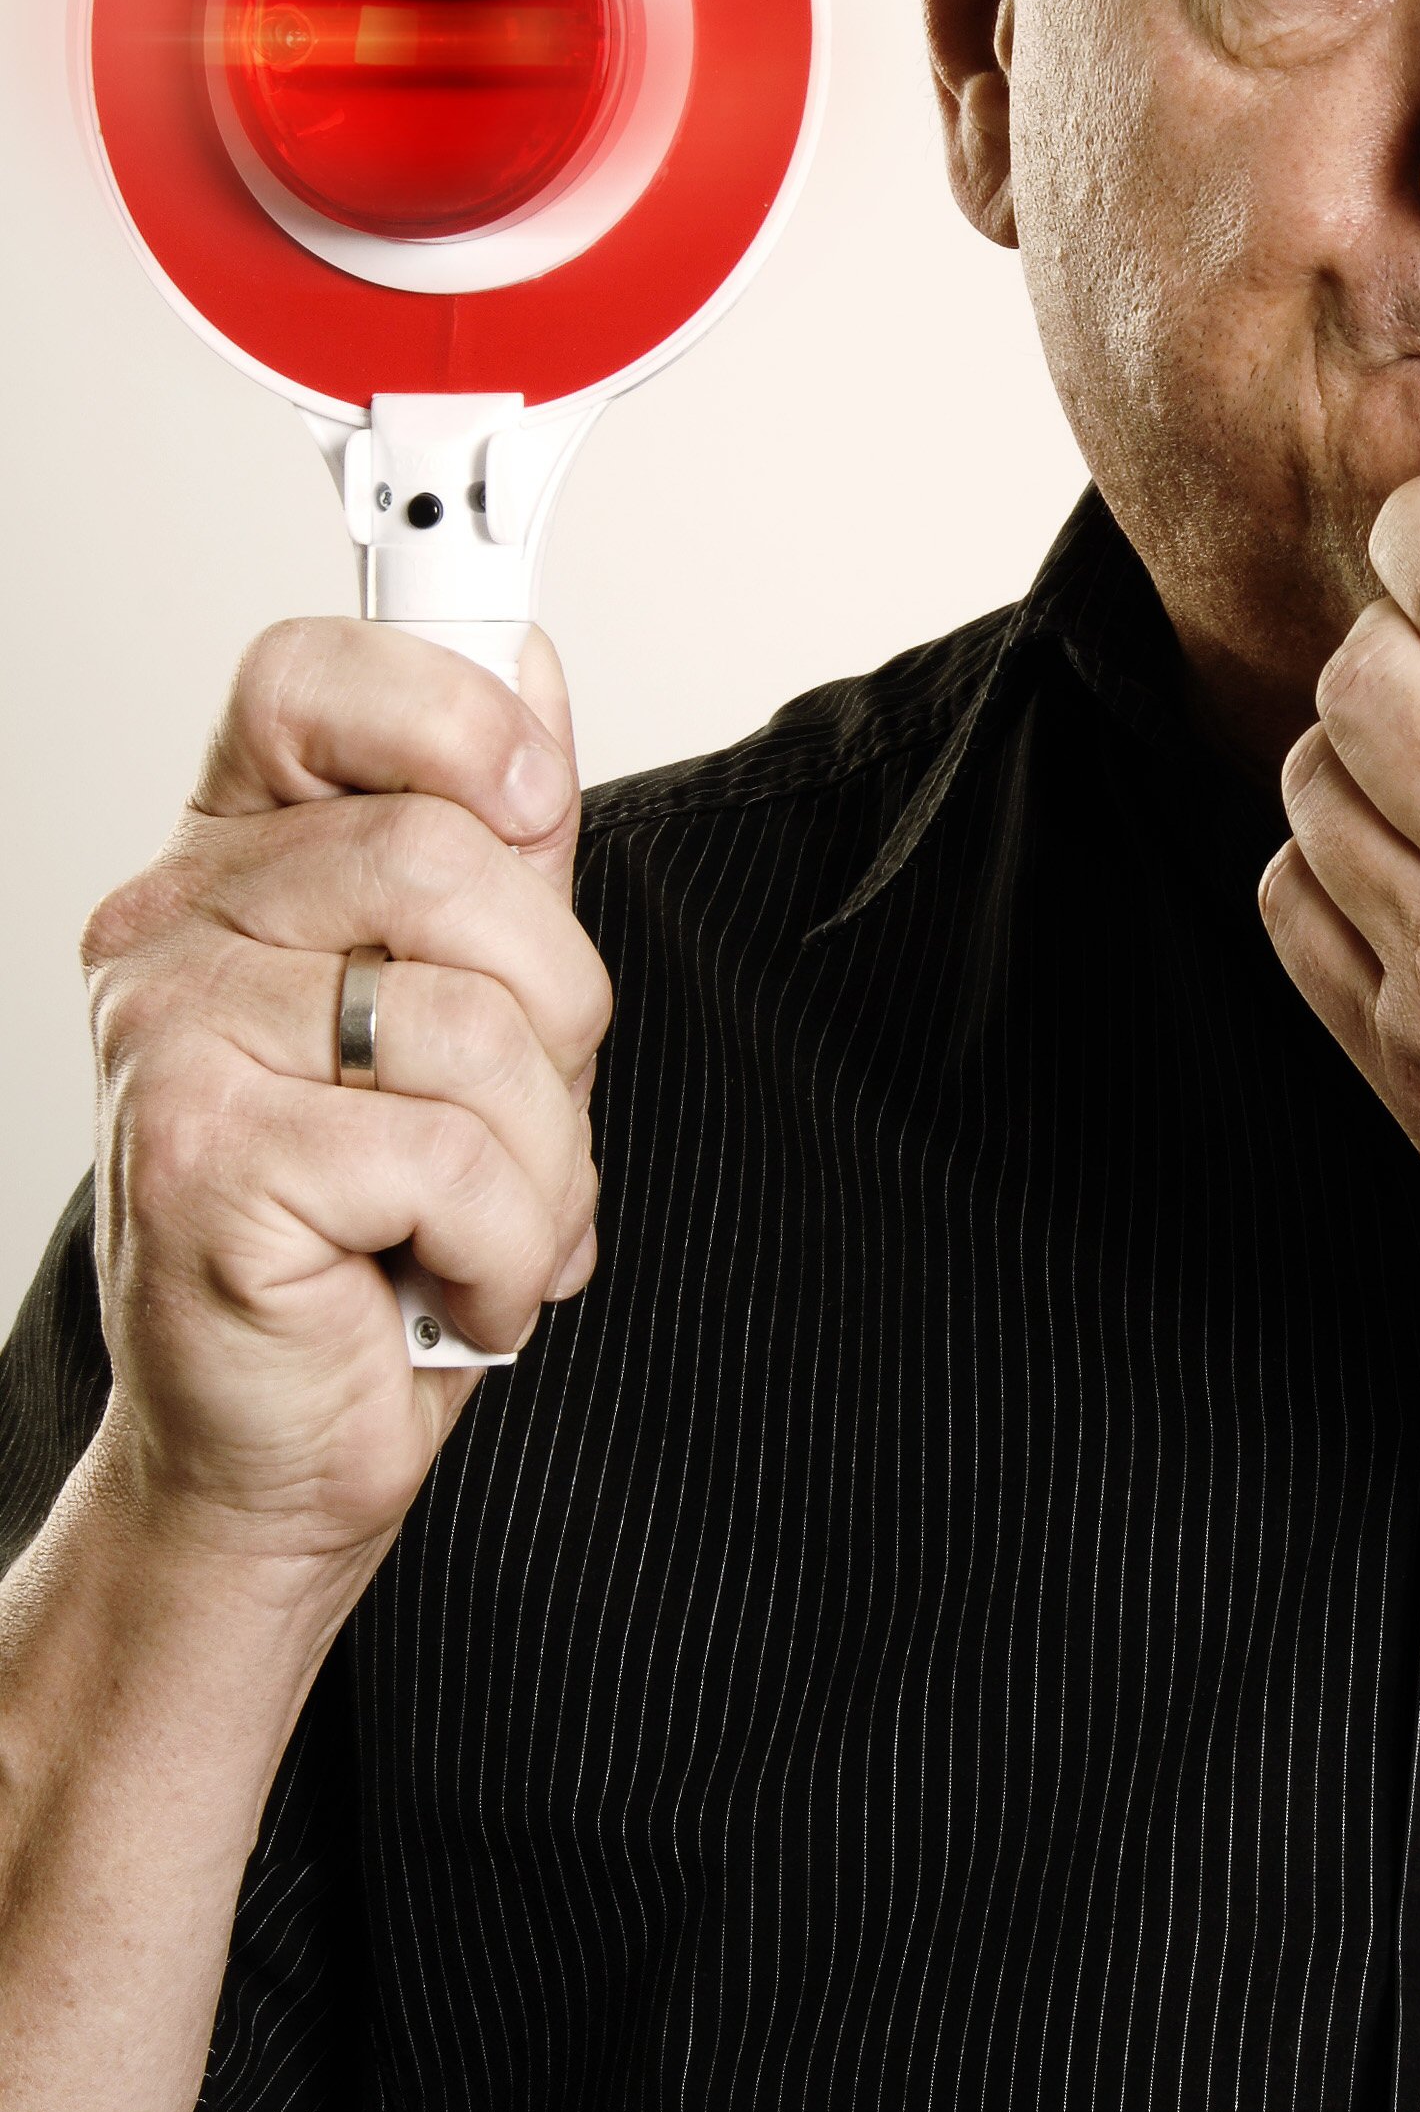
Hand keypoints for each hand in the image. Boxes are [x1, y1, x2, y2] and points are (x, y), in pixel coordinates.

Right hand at [78, 620, 610, 1580]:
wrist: (268, 1448)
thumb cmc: (375, 1233)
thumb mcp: (466, 1010)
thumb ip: (492, 848)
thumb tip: (521, 663)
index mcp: (232, 868)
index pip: (305, 682)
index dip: (442, 705)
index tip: (532, 789)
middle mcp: (174, 934)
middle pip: (441, 855)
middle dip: (555, 999)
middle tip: (533, 1104)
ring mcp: (171, 1040)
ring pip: (468, 1018)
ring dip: (543, 1152)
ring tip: (489, 1219)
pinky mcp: (203, 1159)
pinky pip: (450, 1153)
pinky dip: (504, 1239)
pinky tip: (452, 1281)